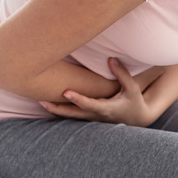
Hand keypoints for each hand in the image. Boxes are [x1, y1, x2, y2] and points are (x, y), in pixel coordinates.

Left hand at [39, 58, 163, 126]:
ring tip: (40, 101)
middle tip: (42, 100)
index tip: (65, 92)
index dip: (77, 99)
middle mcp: (97, 115)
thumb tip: (110, 59)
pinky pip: (73, 115)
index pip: (89, 104)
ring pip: (71, 116)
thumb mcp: (132, 88)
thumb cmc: (134, 101)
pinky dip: (62, 111)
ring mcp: (92, 118)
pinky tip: (50, 103)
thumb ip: (122, 74)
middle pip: (74, 114)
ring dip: (56, 110)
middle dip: (58, 108)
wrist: (136, 117)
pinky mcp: (90, 118)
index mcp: (107, 108)